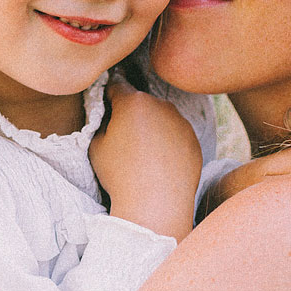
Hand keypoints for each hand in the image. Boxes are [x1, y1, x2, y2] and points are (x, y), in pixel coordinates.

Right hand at [89, 78, 201, 240]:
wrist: (156, 203)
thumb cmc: (120, 175)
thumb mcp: (96, 146)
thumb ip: (101, 123)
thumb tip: (108, 117)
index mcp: (133, 102)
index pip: (116, 87)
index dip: (108, 97)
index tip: (106, 108)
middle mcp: (161, 105)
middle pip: (141, 102)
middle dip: (132, 114)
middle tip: (124, 138)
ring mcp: (181, 122)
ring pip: (161, 118)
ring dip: (152, 127)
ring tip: (144, 155)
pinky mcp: (194, 139)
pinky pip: (176, 135)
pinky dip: (168, 143)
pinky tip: (159, 163)